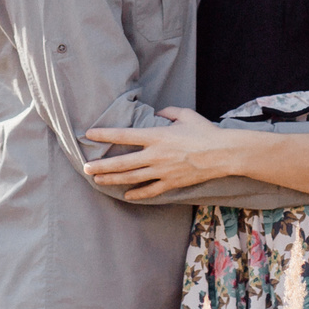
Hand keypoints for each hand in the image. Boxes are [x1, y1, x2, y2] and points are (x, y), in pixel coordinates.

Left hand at [82, 108, 241, 200]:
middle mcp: (155, 155)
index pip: (124, 135)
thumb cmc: (204, 131)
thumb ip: (168, 112)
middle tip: (86, 168)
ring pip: (132, 178)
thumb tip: (158, 114)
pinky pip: (150, 190)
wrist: (223, 154)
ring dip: (113, 179)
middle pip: (122, 162)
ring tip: (98, 181)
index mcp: (156, 136)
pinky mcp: (171, 183)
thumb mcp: (185, 114)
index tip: (89, 134)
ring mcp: (162, 171)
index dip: (105, 134)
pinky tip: (127, 195)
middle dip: (102, 166)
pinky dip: (137, 194)